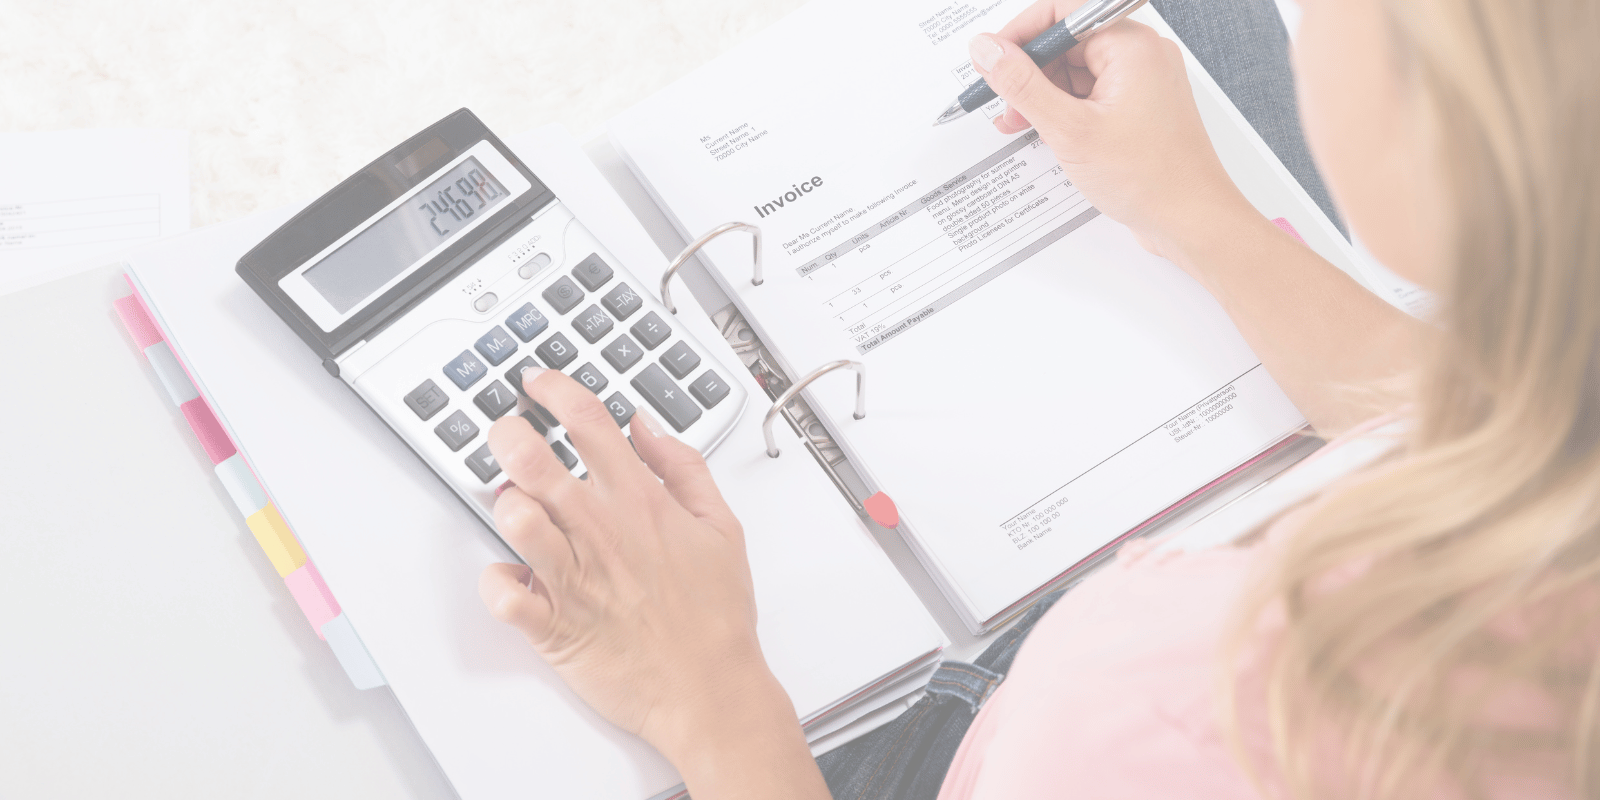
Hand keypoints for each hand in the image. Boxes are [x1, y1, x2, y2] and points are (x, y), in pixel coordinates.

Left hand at [478, 367, 827, 798]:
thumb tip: (645, 426)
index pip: (588, 421)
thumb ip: (683, 467)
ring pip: (514, 518)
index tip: (539, 384)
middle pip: (533, 459)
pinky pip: (502, 595)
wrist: (711, 691)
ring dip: (504, 504)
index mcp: (641, 503)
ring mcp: (574, 579)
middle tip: (506, 435)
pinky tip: (511, 576)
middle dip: (507, 435)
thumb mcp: (722, 527)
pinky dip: (496, 582)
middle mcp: (602, 532)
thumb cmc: (716, 617)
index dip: (555, 390)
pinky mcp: (554, 626)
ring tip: (513, 506)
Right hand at [969, 4, 1254, 264]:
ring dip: (1043, 96)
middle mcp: (1140, 55)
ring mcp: (1141, 81)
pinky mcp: (1138, 107)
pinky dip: (1065, 111)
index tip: (990, 59)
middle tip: (1005, 103)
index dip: (1019, 36)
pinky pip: (1091, 95)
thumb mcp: (1069, 129)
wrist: (1191, 220)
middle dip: (1030, 74)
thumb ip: (1022, 85)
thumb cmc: (1150, 178)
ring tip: (1022, 125)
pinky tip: (1049, 134)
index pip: (1062, 14)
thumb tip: (988, 51)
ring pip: (1076, 72)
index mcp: (1131, 45)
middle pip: (1067, 44)